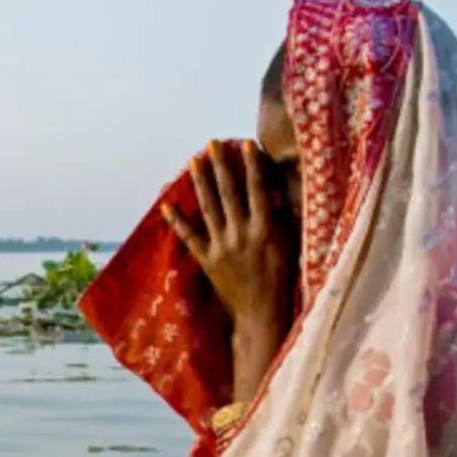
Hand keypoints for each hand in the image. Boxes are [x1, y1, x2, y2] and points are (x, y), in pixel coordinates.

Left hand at [162, 139, 291, 327]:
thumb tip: (276, 191)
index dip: (251, 165)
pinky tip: (167, 205)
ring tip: (194, 160)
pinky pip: (189, 236)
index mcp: (264, 229)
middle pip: (228, 192)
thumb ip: (283, 218)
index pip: (257, 189)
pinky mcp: (206, 259)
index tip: (246, 143)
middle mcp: (240, 234)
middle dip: (220, 166)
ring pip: (208, 207)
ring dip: (200, 182)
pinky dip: (177, 220)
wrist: (260, 313)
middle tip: (212, 144)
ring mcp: (220, 246)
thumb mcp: (290, 246)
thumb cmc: (281, 279)